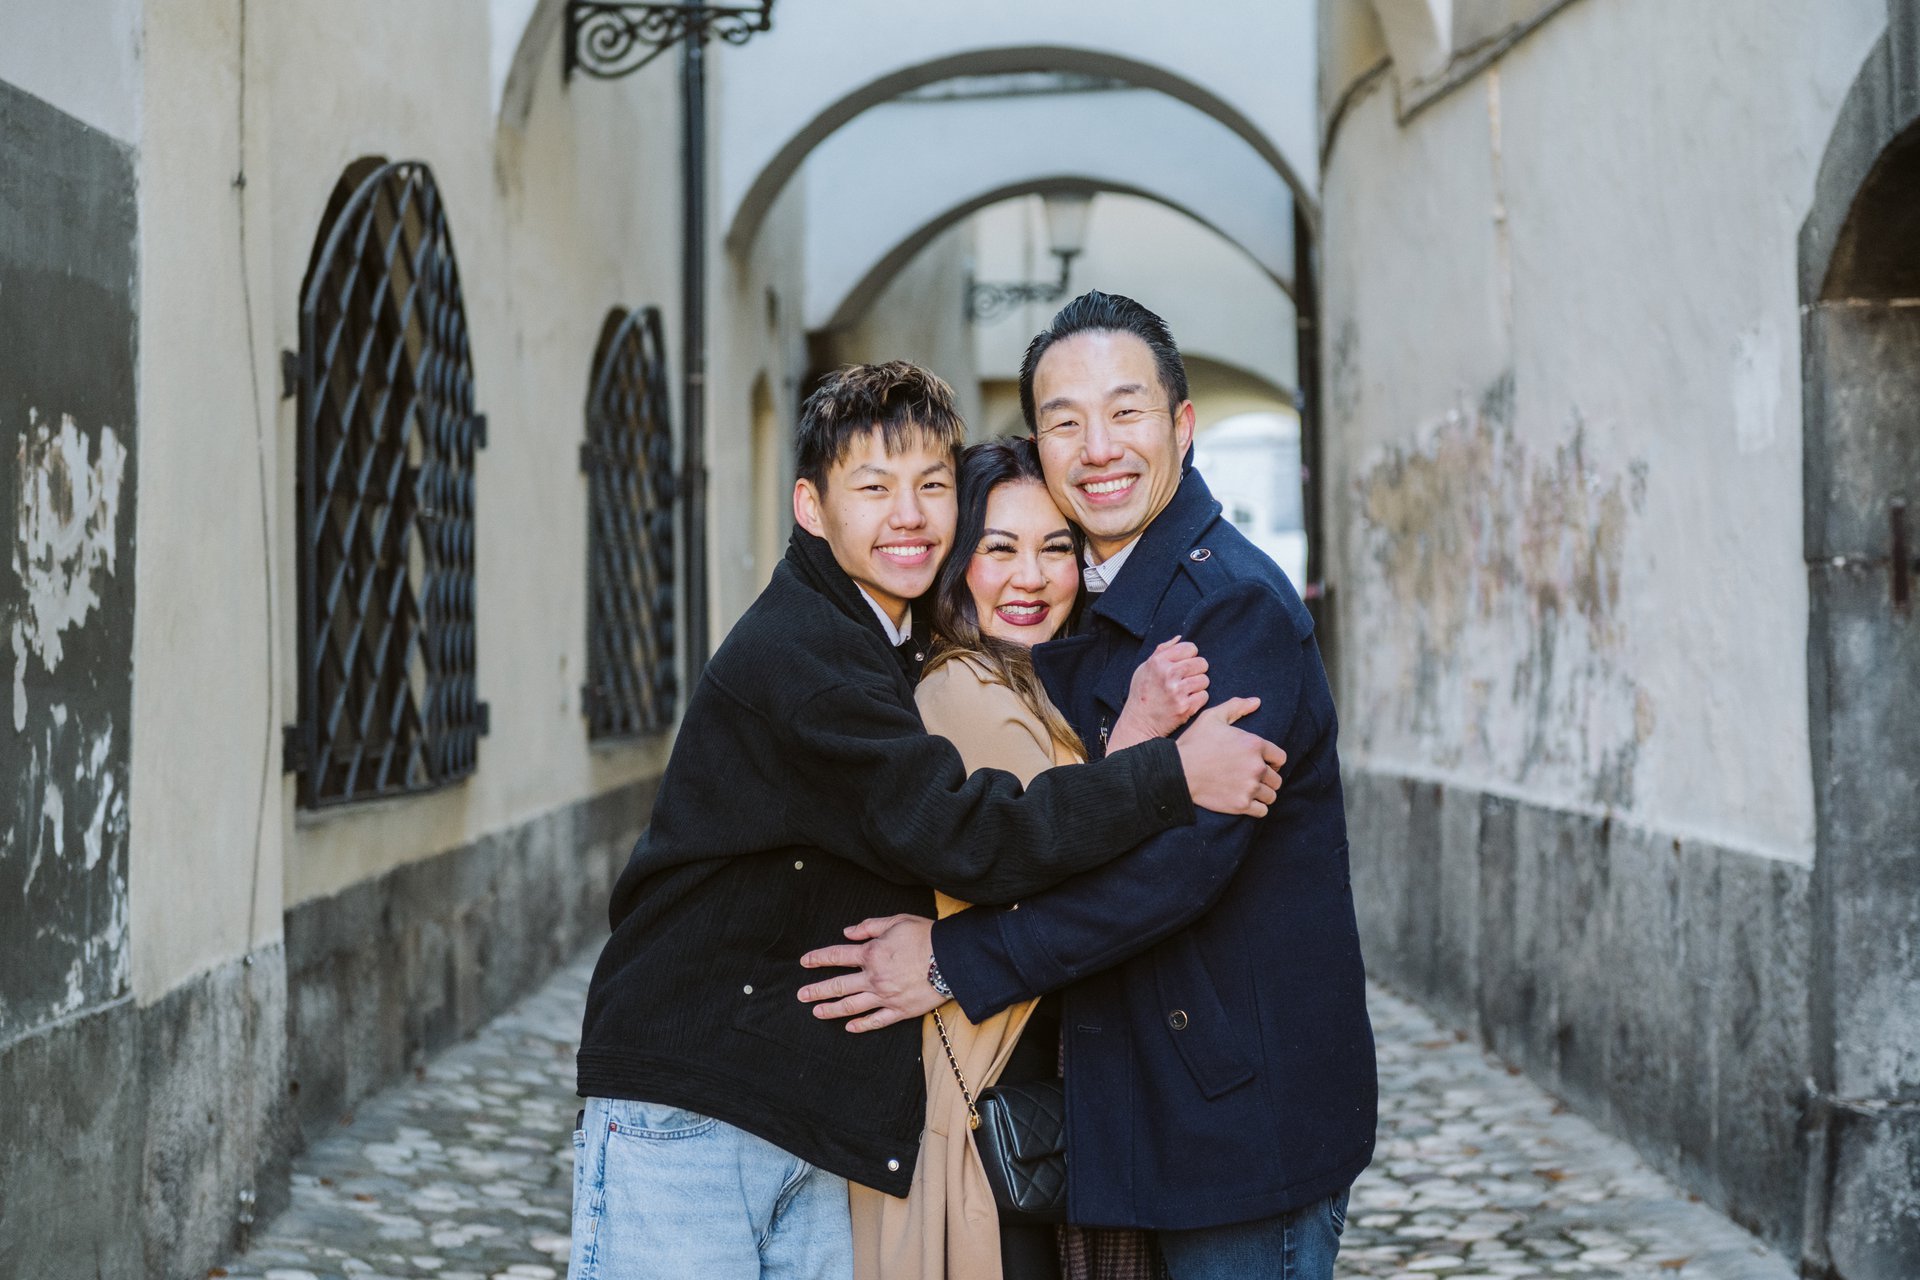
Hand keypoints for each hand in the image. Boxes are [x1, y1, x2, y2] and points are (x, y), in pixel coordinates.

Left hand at [797, 915, 940, 1032]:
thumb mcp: (896, 921)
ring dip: (832, 1009)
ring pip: (852, 1006)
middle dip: (817, 990)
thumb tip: (848, 932)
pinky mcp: (900, 1010)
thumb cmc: (925, 936)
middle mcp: (874, 977)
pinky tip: (849, 1027)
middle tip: (801, 995)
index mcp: (871, 954)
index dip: (818, 958)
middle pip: (839, 985)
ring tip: (816, 1012)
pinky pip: (876, 1021)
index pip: (837, 956)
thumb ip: (869, 926)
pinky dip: (861, 1025)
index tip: (805, 962)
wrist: (951, 959)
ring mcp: (886, 996)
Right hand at [1108, 636, 1208, 750]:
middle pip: (1201, 663)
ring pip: (1205, 680)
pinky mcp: (1185, 707)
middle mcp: (1168, 674)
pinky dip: (1198, 699)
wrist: (1139, 722)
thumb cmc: (1142, 693)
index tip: (1183, 664)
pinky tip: (1187, 701)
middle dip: (1197, 670)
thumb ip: (1162, 651)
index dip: (1189, 656)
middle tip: (1187, 679)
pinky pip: (1204, 696)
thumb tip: (1180, 638)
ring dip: (1198, 686)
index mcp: (1158, 661)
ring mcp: (1177, 692)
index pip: (1190, 648)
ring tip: (1186, 691)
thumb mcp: (1144, 668)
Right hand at [1175, 698, 1285, 817]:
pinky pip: (1262, 811)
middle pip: (1276, 779)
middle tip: (1252, 778)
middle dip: (1267, 779)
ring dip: (1263, 794)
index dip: (1272, 761)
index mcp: (1254, 744)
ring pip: (1271, 796)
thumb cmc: (1194, 743)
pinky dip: (1257, 808)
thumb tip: (1257, 702)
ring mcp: (1250, 787)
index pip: (1280, 758)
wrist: (1177, 771)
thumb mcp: (1212, 717)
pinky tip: (1246, 801)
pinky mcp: (1241, 805)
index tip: (1261, 763)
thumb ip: (1236, 707)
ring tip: (1249, 790)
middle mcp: (1256, 767)